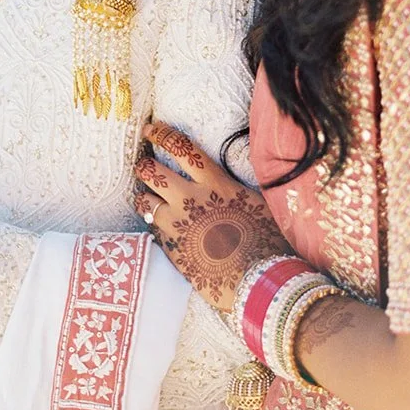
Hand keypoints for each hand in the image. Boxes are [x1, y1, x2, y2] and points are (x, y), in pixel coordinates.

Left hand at [132, 120, 289, 312]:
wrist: (257, 280)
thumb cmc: (266, 241)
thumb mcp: (254, 203)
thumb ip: (234, 188)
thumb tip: (228, 179)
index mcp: (214, 183)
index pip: (181, 147)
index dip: (161, 134)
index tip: (150, 128)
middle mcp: (189, 199)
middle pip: (152, 171)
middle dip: (144, 165)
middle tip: (143, 165)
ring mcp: (176, 224)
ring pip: (144, 200)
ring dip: (144, 196)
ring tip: (147, 198)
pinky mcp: (170, 248)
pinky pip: (151, 227)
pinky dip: (152, 222)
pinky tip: (160, 225)